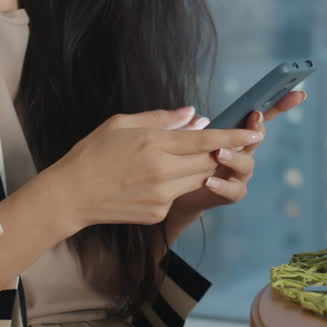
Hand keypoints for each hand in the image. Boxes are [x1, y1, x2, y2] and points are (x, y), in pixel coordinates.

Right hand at [45, 107, 264, 232]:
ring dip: (200, 167)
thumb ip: (162, 118)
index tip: (254, 133)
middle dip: (219, 151)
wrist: (72, 195)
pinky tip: (153, 178)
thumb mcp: (122, 123)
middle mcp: (163, 171)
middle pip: (209, 161)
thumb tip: (194, 115)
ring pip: (199, 179)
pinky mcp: (159, 212)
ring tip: (181, 157)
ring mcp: (163, 195)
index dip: (234, 136)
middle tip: (220, 142)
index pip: (207, 139)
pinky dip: (178, 183)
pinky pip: (180, 194)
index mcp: (155, 144)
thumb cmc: (93, 153)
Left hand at [168, 91, 307, 220]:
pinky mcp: (233, 193)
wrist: (181, 192)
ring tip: (219, 153)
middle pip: (258, 136)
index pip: (262, 115)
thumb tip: (197, 116)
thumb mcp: (191, 138)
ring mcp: (241, 173)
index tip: (299, 93)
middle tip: (254, 116)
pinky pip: (232, 190)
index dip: (281, 103)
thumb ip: (194, 126)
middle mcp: (245, 151)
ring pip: (246, 163)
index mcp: (238, 133)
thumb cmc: (188, 159)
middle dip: (258, 126)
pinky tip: (209, 181)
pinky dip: (221, 185)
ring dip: (234, 156)